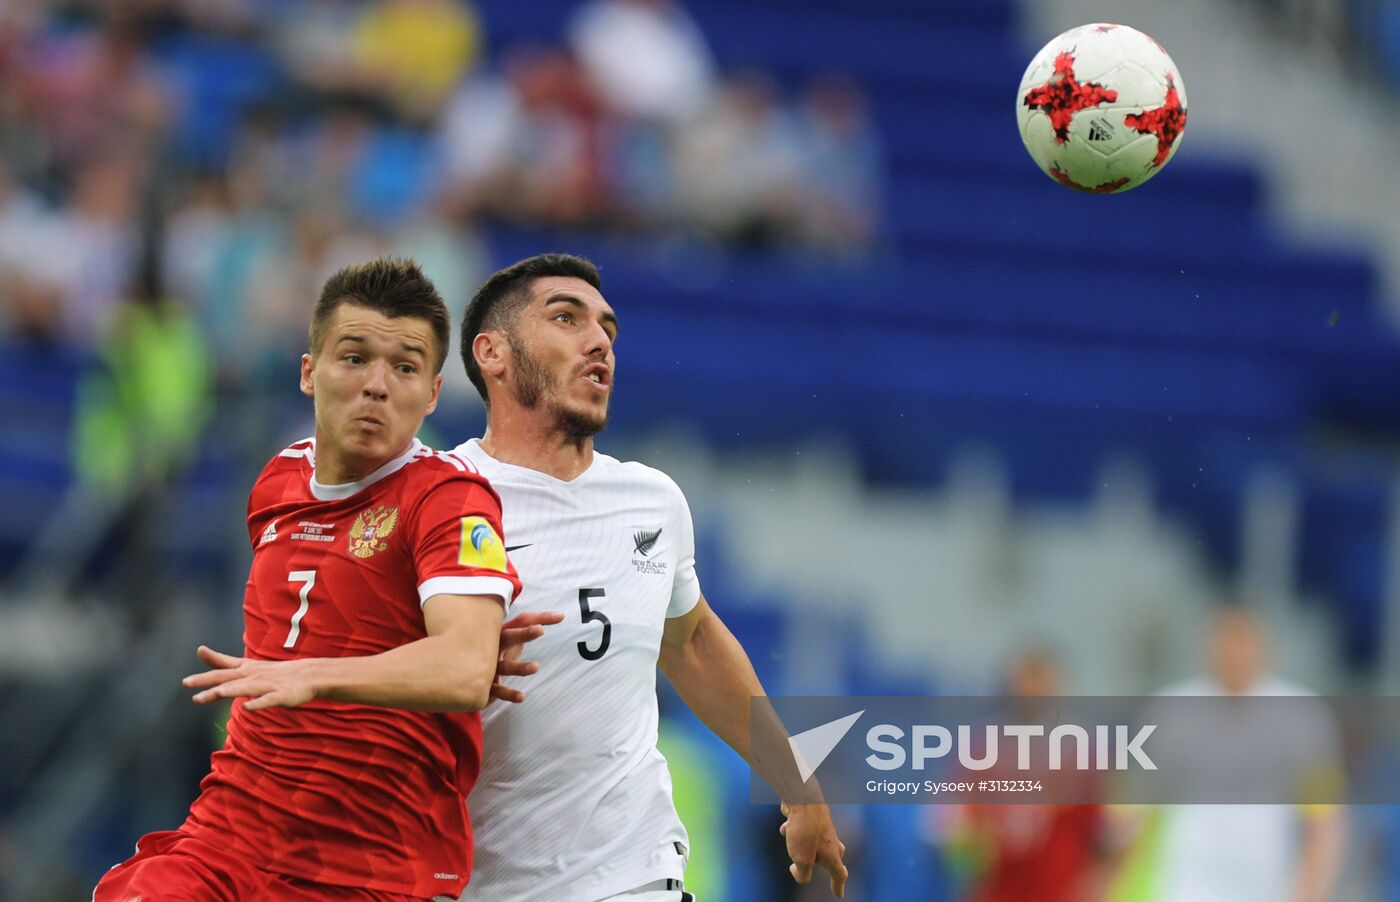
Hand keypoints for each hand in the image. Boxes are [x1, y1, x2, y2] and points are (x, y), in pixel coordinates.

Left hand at [182, 646, 318, 710]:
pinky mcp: (281, 696)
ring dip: (230, 690)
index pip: (225, 665)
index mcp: (247, 669)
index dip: (211, 659)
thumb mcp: (249, 665)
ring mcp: (267, 685)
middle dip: (207, 680)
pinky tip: (248, 707)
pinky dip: (258, 703)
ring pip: (245, 688)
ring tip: (215, 693)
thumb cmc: (277, 672)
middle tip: (187, 682)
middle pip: (228, 677)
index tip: (199, 650)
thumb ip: (224, 662)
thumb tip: (201, 651)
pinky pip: (268, 700)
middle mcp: (254, 675)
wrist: (309, 675)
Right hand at [489, 611, 564, 704]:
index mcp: (499, 632)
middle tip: (540, 630)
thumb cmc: (487, 651)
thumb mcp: (505, 640)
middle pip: (509, 637)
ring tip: (536, 667)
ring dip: (520, 667)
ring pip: (504, 667)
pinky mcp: (483, 686)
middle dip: (524, 633)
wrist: (454, 671)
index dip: (541, 617)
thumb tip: (550, 619)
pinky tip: (522, 697)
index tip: (561, 616)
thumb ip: (524, 631)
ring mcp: (487, 666)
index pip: (521, 621)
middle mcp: (492, 646)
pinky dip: (509, 694)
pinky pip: (497, 690)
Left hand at [779, 802, 847, 897]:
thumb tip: (798, 873)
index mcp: (832, 853)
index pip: (839, 873)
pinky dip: (793, 828)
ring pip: (816, 839)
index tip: (838, 894)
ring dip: (804, 843)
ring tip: (792, 839)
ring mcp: (820, 826)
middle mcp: (829, 839)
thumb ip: (802, 873)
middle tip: (833, 868)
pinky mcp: (809, 817)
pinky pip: (801, 827)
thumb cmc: (804, 830)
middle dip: (832, 862)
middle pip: (835, 853)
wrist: (802, 797)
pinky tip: (786, 826)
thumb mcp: (801, 860)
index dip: (838, 886)